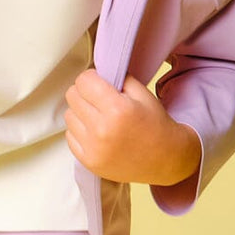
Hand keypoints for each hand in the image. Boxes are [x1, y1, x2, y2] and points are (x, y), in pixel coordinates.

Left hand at [64, 70, 200, 186]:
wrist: (166, 160)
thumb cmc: (156, 125)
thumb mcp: (142, 94)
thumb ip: (117, 78)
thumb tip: (96, 72)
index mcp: (116, 109)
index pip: (83, 80)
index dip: (92, 77)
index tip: (99, 82)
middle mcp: (101, 129)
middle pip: (72, 96)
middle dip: (85, 92)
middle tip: (99, 98)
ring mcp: (93, 148)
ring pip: (69, 115)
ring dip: (81, 112)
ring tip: (99, 116)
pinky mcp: (89, 162)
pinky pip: (69, 136)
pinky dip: (80, 131)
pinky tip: (96, 132)